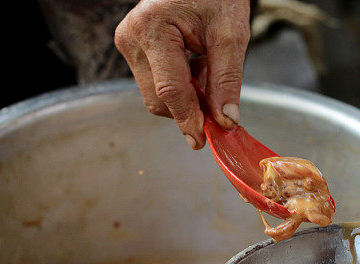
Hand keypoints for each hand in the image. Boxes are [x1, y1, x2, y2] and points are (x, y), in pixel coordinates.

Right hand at [115, 0, 250, 148]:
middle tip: (220, 105)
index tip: (202, 140)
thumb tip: (225, 120)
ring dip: (186, 96)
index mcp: (153, 28)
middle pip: (158, 99)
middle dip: (189, 108)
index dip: (187, 119)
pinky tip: (196, 65)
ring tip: (207, 69)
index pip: (169, 90)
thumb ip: (227, 80)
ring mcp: (129, 44)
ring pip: (156, 95)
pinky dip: (179, 86)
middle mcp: (132, 38)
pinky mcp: (133, 49)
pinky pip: (155, 83)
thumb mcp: (231, 34)